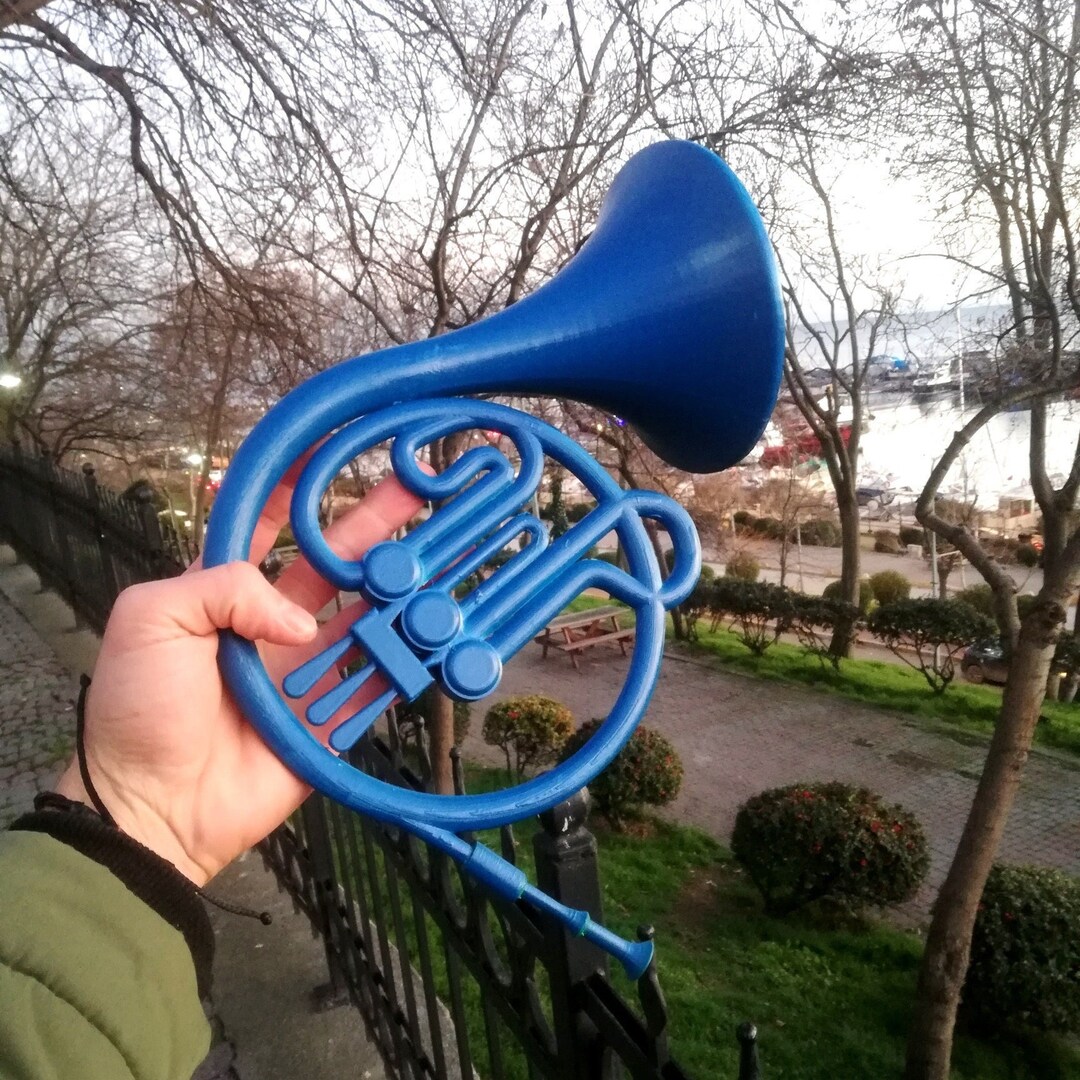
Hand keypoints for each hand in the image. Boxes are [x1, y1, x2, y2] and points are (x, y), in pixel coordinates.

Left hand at [55, 472, 424, 885]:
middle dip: (373, 524)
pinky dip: (410, 655)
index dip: (297, 487)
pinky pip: (377, 681)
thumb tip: (300, 622)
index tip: (333, 451)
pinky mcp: (330, 716)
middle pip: (333, 563)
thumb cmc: (139, 708)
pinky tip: (442, 623)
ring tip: (445, 547)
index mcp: (222, 592)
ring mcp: (304, 670)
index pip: (265, 525)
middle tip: (416, 486)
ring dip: (402, 584)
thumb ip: (224, 587)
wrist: (155, 806)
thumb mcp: (152, 620)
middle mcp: (270, 624)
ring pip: (365, 616)